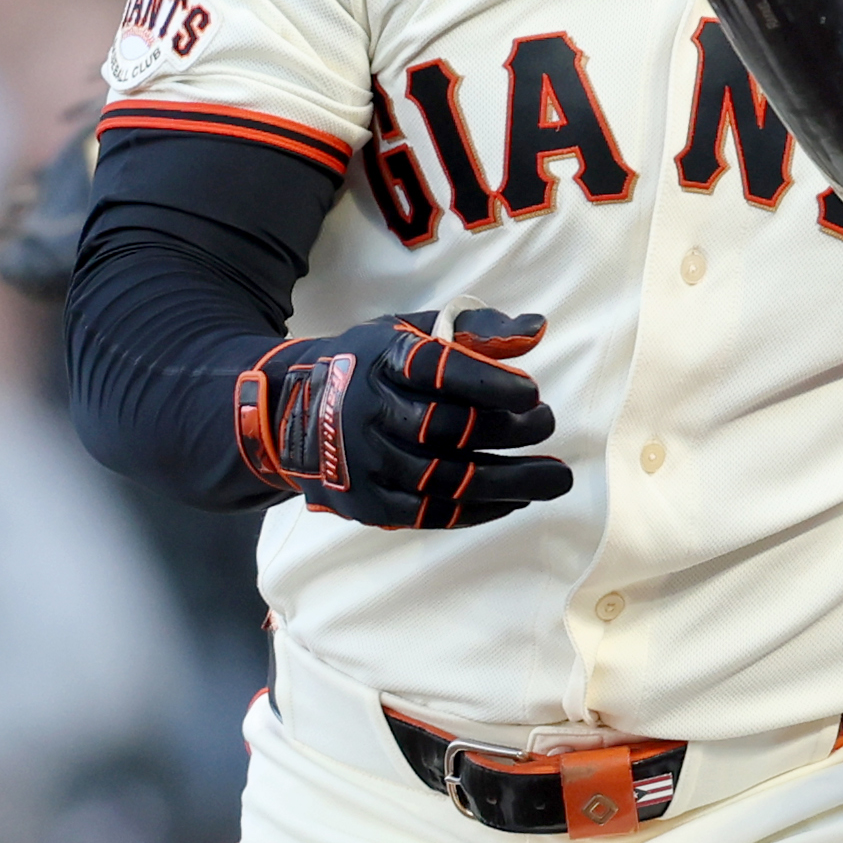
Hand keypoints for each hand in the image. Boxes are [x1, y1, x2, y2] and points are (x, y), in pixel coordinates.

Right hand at [234, 308, 572, 528]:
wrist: (286, 412)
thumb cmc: (366, 366)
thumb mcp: (407, 332)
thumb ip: (473, 329)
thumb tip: (538, 329)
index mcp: (383, 360)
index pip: (441, 371)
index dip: (491, 383)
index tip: (531, 392)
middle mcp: (370, 412)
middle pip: (452, 429)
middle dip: (511, 431)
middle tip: (547, 424)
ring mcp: (367, 463)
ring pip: (450, 479)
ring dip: (512, 481)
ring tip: (556, 478)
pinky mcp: (367, 503)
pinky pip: (434, 514)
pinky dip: (482, 510)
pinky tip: (517, 499)